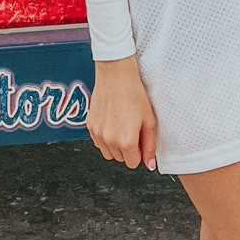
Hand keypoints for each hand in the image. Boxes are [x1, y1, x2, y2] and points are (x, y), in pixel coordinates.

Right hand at [88, 56, 158, 170]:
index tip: (140, 141)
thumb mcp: (149, 120)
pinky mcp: (90, 125)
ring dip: (115, 146)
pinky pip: (98, 141)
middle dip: (128, 150)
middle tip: (132, 130)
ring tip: (121, 126)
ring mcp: (97, 133)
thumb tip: (150, 164)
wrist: (116, 75)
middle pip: (120, 159)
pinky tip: (112, 122)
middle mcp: (109, 140)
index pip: (133, 163)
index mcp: (126, 141)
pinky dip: (105, 138)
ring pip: (108, 153)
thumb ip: (150, 146)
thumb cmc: (134, 94)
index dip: (139, 153)